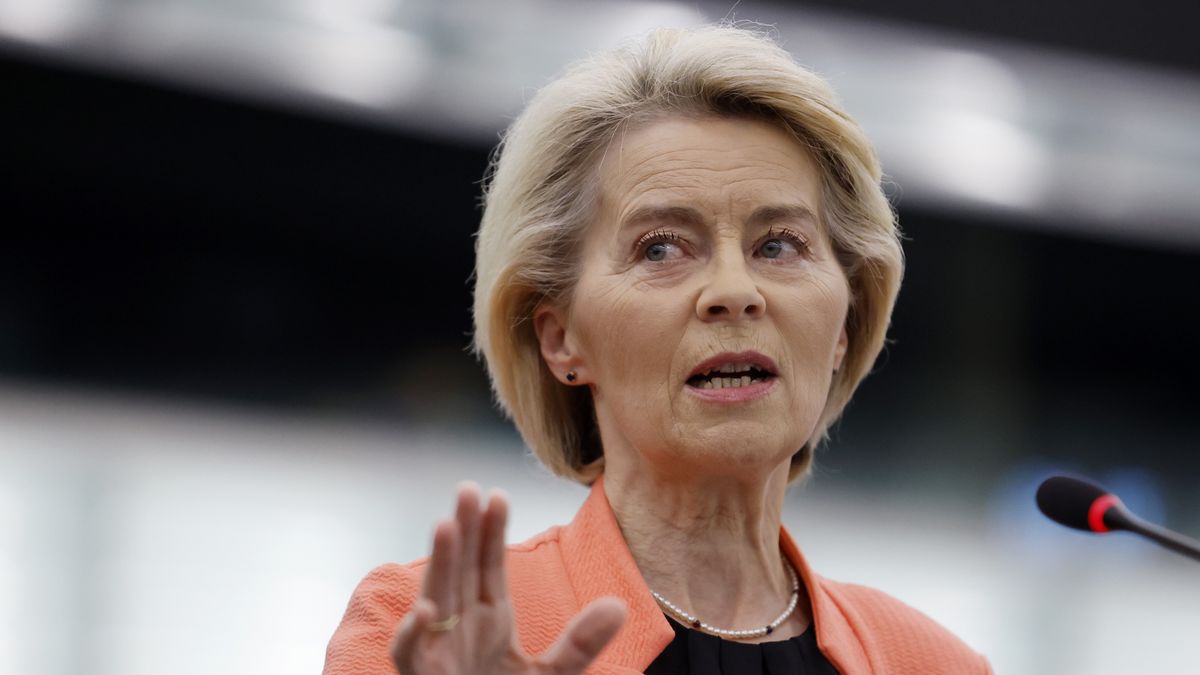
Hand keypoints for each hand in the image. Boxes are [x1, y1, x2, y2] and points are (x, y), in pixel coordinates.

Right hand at [390, 483, 625, 674]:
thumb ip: (580, 644)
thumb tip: (620, 606)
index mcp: (489, 621)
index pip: (488, 567)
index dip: (492, 532)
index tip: (498, 496)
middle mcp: (461, 629)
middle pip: (461, 571)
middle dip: (464, 531)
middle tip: (468, 488)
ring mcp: (439, 653)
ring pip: (434, 600)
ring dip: (439, 565)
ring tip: (445, 526)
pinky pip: (409, 656)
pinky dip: (412, 635)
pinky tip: (423, 611)